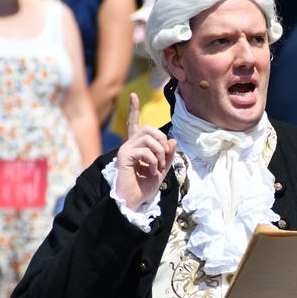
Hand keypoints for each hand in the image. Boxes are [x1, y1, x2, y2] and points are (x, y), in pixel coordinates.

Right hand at [115, 93, 176, 209]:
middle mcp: (129, 145)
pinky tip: (151, 171)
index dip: (133, 110)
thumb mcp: (162, 170)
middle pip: (148, 128)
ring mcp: (125, 150)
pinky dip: (153, 160)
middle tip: (164, 158)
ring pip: (148, 137)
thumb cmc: (145, 187)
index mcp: (137, 147)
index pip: (134, 124)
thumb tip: (173, 140)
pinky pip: (144, 150)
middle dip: (162, 141)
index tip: (134, 95)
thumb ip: (168, 155)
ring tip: (158, 167)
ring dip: (159, 152)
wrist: (134, 202)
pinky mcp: (123, 156)